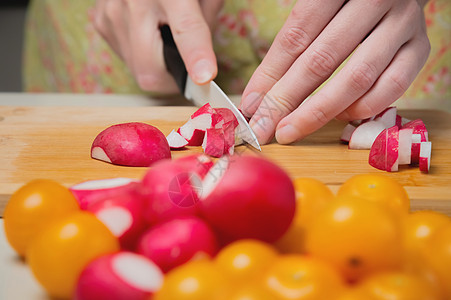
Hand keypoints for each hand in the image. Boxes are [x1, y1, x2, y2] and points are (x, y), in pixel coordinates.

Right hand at [92, 0, 223, 92]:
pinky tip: (148, 36)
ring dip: (156, 68)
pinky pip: (125, 57)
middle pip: (150, 70)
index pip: (186, 29)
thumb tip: (203, 59)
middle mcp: (134, 2)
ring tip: (165, 42)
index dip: (196, 55)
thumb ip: (208, 21)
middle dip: (172, 82)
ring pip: (137, 69)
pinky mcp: (100, 22)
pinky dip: (141, 56)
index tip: (204, 76)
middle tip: (188, 75)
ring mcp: (112, 14)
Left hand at [240, 0, 429, 143]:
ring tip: (292, 129)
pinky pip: (393, 87)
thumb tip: (256, 100)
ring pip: (357, 77)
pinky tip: (338, 116)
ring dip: (319, 111)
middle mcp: (375, 0)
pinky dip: (361, 108)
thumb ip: (287, 48)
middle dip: (287, 100)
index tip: (251, 108)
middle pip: (322, 59)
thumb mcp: (312, 13)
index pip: (296, 36)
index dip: (270, 76)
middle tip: (265, 128)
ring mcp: (402, 24)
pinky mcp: (421, 48)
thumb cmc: (342, 6)